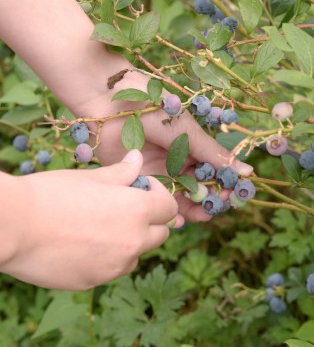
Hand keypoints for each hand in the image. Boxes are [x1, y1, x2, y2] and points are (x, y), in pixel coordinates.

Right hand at [0, 150, 178, 289]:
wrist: (11, 226)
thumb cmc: (51, 194)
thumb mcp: (92, 178)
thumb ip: (122, 173)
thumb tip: (138, 159)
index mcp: (138, 211)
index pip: (169, 207)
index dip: (158, 195)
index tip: (140, 187)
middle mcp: (133, 242)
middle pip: (160, 234)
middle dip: (150, 221)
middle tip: (124, 208)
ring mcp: (115, 266)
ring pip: (137, 254)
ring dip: (130, 242)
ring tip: (100, 227)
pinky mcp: (94, 282)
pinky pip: (112, 269)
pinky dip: (108, 258)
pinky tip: (82, 245)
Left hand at [79, 72, 252, 222]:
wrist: (111, 103)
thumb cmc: (155, 111)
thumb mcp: (189, 134)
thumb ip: (215, 155)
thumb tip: (246, 173)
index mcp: (194, 148)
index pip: (216, 172)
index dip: (225, 185)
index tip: (233, 196)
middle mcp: (179, 162)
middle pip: (200, 188)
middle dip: (210, 200)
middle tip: (215, 208)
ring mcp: (160, 172)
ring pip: (181, 198)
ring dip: (193, 209)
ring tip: (200, 216)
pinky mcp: (140, 180)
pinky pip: (158, 200)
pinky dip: (168, 212)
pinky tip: (177, 219)